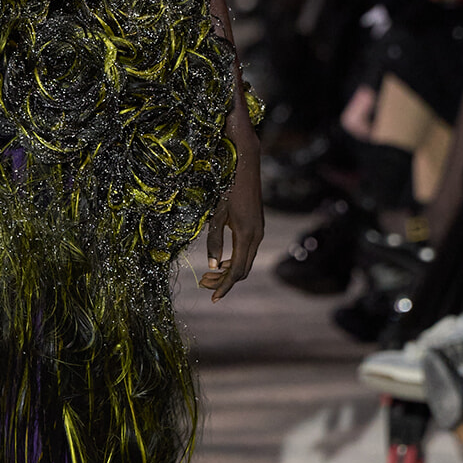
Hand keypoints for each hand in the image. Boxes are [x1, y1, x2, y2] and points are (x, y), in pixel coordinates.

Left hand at [201, 119, 263, 300]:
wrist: (245, 163)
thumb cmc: (227, 186)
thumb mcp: (216, 214)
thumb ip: (214, 240)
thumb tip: (212, 266)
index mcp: (246, 235)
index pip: (237, 271)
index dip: (224, 286)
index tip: (213, 298)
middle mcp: (256, 236)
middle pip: (243, 270)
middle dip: (224, 281)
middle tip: (204, 285)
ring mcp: (259, 231)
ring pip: (246, 261)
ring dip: (228, 271)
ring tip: (209, 275)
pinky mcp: (257, 226)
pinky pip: (247, 251)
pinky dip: (234, 260)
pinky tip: (221, 260)